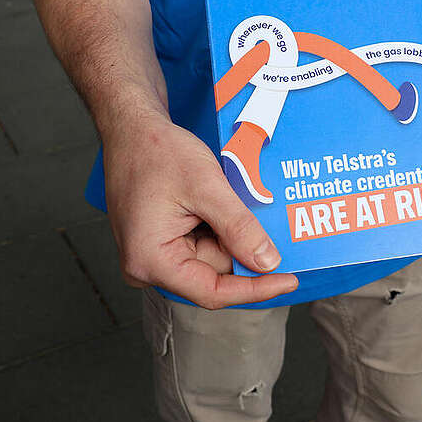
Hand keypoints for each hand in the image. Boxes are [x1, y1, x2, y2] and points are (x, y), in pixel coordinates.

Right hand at [102, 114, 297, 309]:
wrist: (132, 129)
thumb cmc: (157, 152)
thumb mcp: (207, 188)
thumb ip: (238, 228)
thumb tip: (267, 263)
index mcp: (150, 260)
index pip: (213, 292)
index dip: (256, 289)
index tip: (290, 280)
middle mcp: (147, 266)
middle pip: (214, 273)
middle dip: (243, 248)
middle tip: (271, 222)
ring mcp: (153, 255)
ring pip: (212, 257)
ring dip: (231, 232)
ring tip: (232, 198)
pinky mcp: (162, 242)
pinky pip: (202, 244)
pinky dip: (219, 227)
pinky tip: (223, 203)